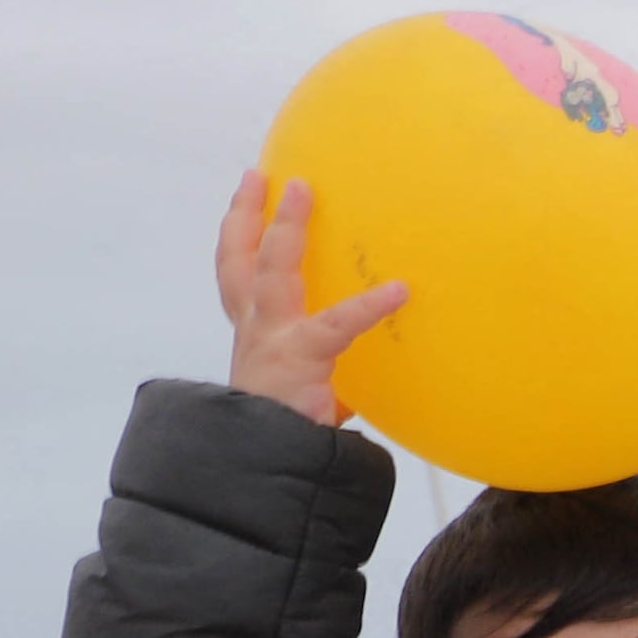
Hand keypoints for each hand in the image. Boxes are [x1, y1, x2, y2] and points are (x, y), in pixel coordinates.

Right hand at [215, 172, 404, 426]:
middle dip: (250, 216)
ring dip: (283, 228)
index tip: (247, 198)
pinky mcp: (301, 355)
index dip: (238, 236)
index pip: (238, 277)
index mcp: (255, 335)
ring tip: (301, 191)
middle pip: (241, 260)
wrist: (268, 461)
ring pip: (271, 270)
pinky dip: (369, 305)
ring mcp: (272, 339)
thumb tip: (366, 369)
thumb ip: (331, 371)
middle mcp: (254, 330)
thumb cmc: (292, 431)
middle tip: (263, 175)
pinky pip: (338, 322)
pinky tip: (399, 289)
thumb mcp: (308, 390)